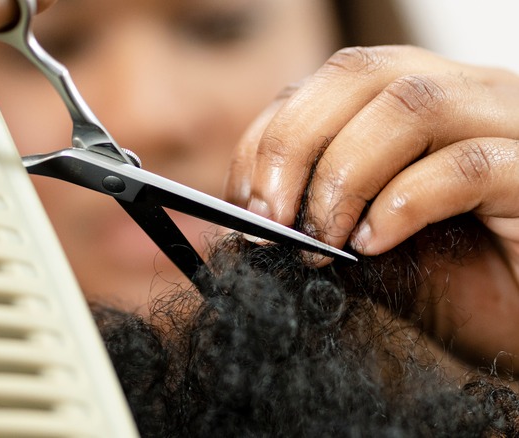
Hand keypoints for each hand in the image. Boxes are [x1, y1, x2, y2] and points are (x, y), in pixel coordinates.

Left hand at [225, 45, 518, 365]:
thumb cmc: (453, 283)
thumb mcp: (364, 245)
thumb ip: (315, 217)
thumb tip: (243, 219)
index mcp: (415, 99)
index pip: (327, 83)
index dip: (271, 136)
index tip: (242, 204)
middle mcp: (464, 94)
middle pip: (360, 75)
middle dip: (294, 147)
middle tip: (268, 221)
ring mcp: (510, 126)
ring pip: (411, 105)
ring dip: (342, 175)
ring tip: (321, 240)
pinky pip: (468, 166)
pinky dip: (403, 203)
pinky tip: (374, 245)